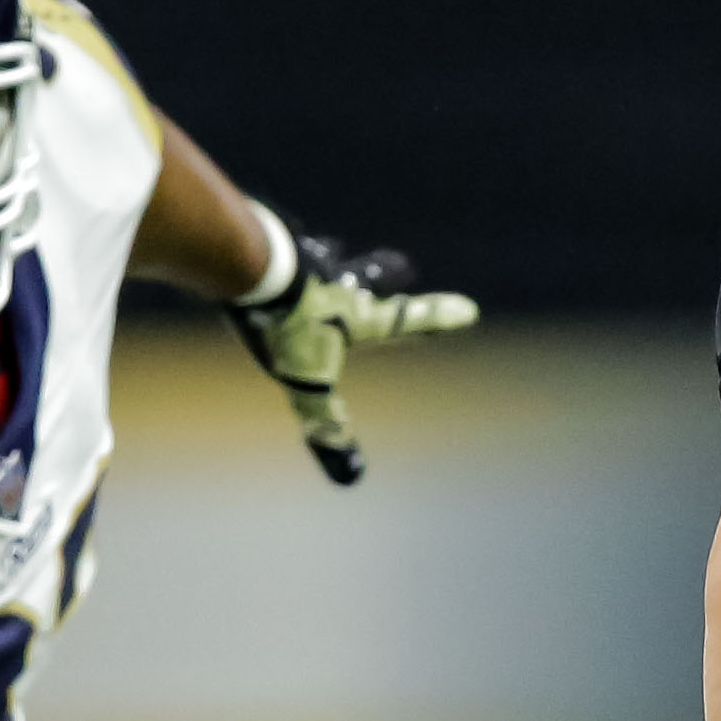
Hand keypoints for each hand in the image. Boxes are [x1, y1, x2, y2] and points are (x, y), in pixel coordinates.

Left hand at [227, 219, 477, 484]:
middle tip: (404, 266)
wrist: (252, 268)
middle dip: (389, 274)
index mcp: (356, 315)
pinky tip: (275, 253)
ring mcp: (307, 261)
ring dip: (336, 259)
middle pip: (371, 276)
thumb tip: (351, 474)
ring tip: (336, 252)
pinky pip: (287, 249)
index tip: (468, 310)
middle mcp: (338, 284)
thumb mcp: (307, 383)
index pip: (406, 320)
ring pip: (330, 259)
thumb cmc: (285, 326)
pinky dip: (288, 255)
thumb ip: (326, 424)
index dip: (437, 318)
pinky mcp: (275, 246)